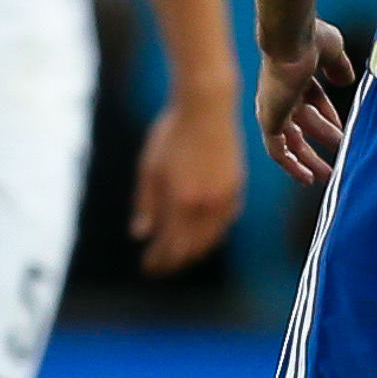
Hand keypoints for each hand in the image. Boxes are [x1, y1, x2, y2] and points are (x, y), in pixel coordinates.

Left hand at [132, 82, 244, 270]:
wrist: (207, 109)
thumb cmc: (171, 134)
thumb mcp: (149, 168)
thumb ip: (145, 203)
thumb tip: (140, 234)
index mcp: (181, 200)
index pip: (170, 244)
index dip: (159, 260)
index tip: (148, 268)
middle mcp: (206, 204)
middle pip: (191, 247)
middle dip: (174, 261)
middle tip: (160, 267)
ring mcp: (225, 197)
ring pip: (211, 238)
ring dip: (194, 251)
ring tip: (179, 257)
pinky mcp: (236, 189)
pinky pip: (225, 222)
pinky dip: (212, 234)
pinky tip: (201, 236)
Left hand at [256, 21, 361, 186]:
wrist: (292, 40)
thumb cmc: (312, 39)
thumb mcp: (333, 52)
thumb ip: (339, 67)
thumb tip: (347, 81)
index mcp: (295, 77)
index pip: (311, 101)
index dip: (328, 115)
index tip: (345, 130)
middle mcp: (282, 94)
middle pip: (301, 122)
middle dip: (321, 138)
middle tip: (340, 153)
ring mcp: (274, 108)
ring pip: (291, 140)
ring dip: (309, 159)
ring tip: (328, 175)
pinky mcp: (269, 120)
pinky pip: (277, 149)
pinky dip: (290, 164)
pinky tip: (306, 178)